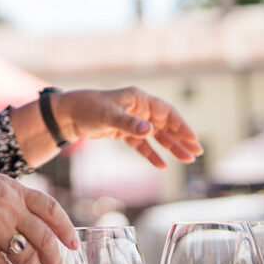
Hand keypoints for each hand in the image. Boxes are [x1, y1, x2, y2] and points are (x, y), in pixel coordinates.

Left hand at [55, 87, 202, 167]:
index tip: (194, 140)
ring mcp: (131, 120)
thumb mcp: (108, 116)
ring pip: (156, 135)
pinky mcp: (122, 131)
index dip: (182, 126)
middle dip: (181, 138)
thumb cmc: (87, 108)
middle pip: (165, 124)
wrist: (67, 115)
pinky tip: (162, 165)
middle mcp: (138, 108)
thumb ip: (129, 123)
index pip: (167, 112)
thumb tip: (150, 130)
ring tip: (186, 160)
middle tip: (196, 153)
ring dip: (170, 147)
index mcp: (138, 99)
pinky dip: (151, 153)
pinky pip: (142, 144)